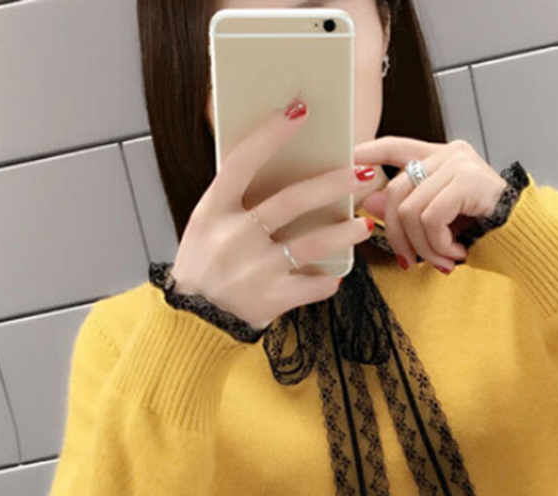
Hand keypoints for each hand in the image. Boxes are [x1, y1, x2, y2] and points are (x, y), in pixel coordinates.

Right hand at [172, 99, 382, 328]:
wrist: (194, 323)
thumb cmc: (203, 269)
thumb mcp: (205, 227)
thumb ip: (235, 203)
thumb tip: (278, 171)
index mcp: (213, 212)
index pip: (243, 162)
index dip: (271, 135)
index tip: (299, 110)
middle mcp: (234, 237)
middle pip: (292, 201)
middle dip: (333, 184)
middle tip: (363, 173)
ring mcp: (254, 269)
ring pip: (312, 244)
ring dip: (344, 233)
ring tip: (364, 225)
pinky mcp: (271, 299)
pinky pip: (312, 285)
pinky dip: (328, 280)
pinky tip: (338, 273)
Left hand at [352, 137, 507, 271]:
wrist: (528, 239)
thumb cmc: (488, 231)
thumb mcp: (440, 223)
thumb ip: (407, 210)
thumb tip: (371, 204)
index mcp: (442, 158)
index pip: (396, 146)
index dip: (368, 152)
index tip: (348, 160)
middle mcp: (449, 154)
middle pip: (396, 190)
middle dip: (397, 235)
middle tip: (410, 261)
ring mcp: (458, 164)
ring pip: (411, 210)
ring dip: (424, 247)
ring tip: (443, 259)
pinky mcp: (467, 180)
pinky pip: (431, 218)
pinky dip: (438, 245)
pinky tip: (456, 252)